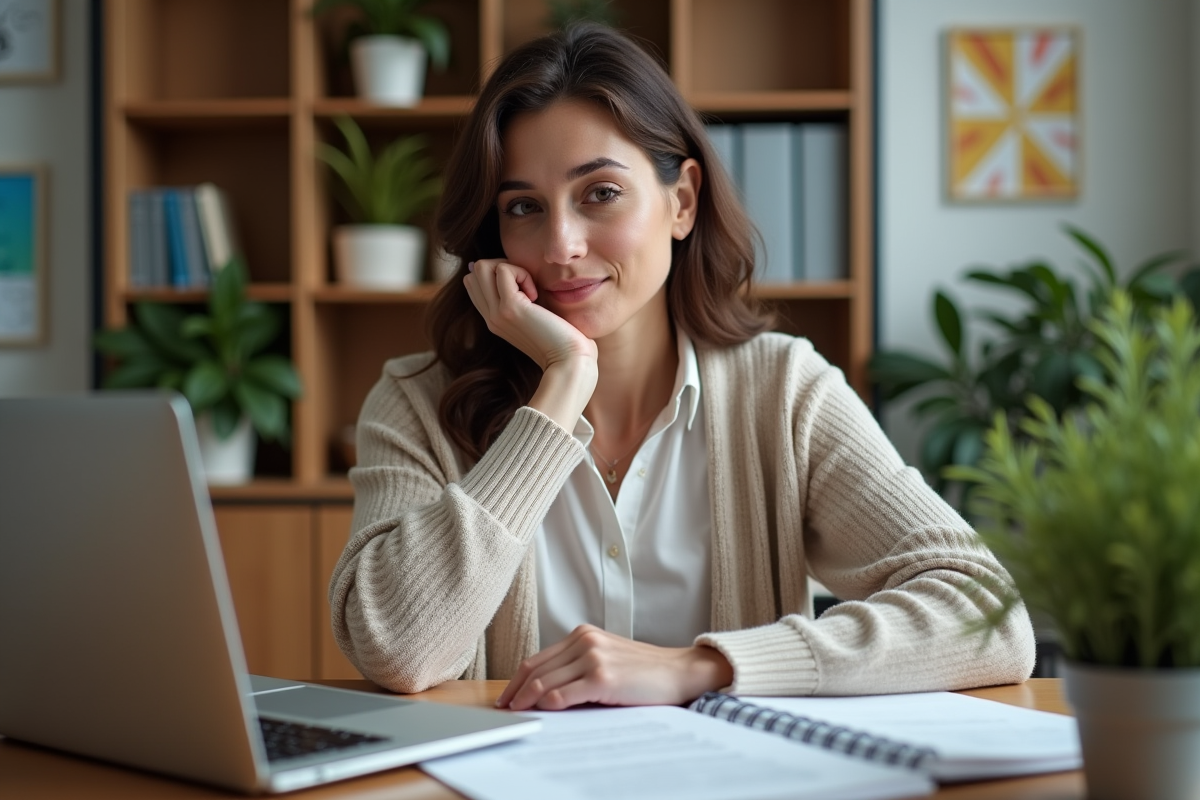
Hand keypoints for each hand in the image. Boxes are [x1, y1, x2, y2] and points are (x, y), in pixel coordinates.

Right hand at [463, 259, 596, 370]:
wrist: (569, 362)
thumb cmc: (563, 338)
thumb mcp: (536, 316)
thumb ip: (524, 299)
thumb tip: (516, 273)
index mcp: (494, 320)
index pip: (474, 283)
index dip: (497, 274)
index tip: (522, 287)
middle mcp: (490, 317)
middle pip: (475, 271)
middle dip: (502, 265)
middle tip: (526, 284)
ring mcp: (496, 313)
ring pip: (482, 267)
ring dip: (510, 267)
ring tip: (529, 289)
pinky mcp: (510, 308)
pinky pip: (503, 270)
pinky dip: (522, 273)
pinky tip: (536, 295)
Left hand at [495, 624, 733, 710]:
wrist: (680, 672)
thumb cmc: (645, 671)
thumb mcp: (607, 658)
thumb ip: (577, 666)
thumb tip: (544, 692)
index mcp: (583, 634)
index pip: (538, 658)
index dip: (517, 680)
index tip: (507, 695)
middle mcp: (585, 641)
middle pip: (536, 669)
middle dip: (515, 691)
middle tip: (504, 708)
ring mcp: (593, 657)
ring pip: (545, 682)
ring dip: (527, 700)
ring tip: (518, 713)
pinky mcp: (603, 678)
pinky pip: (565, 694)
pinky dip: (549, 704)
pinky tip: (543, 712)